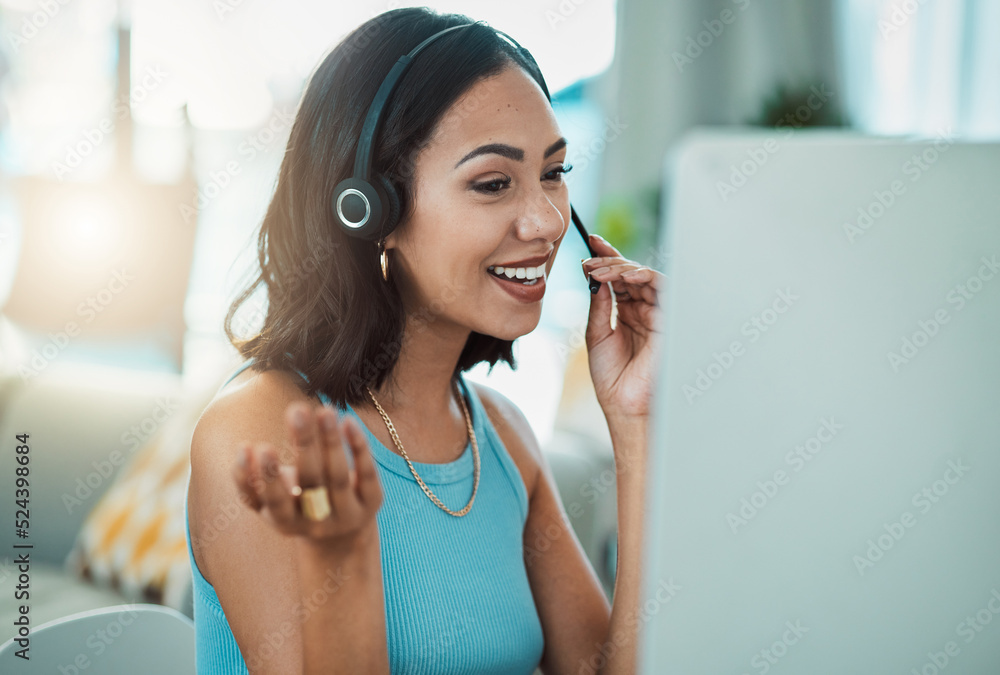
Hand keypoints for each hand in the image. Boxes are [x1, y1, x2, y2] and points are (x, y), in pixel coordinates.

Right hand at [232, 402, 383, 555]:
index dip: (267, 477)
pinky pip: (367, 473)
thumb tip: (243, 450)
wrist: (341, 536)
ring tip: (324, 409)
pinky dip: (358, 447)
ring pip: (338, 475)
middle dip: (303, 445)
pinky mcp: (372, 503)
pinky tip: (348, 421)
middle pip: (311, 481)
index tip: (258, 446)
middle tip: (296, 410)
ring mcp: (347, 514)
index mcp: (286, 522)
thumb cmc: (297, 505)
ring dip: (331, 440)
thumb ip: (252, 480)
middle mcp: (318, 522)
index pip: (275, 501)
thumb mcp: (271, 501)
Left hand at [581, 233, 664, 422]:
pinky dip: (644, 276)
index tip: (590, 242)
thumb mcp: (597, 334)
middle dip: (609, 261)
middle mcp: (643, 310)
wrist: (624, 404)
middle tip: (588, 262)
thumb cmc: (612, 377)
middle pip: (630, 273)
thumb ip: (599, 304)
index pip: (618, 278)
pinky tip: (625, 276)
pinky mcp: (668, 319)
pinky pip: (661, 288)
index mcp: (626, 313)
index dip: (606, 257)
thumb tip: (594, 275)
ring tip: (600, 270)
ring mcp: (656, 314)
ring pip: (644, 276)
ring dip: (621, 268)